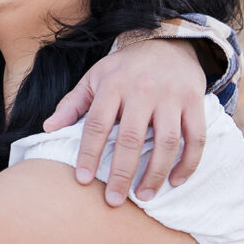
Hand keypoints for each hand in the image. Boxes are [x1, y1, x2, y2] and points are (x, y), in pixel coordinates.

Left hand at [43, 39, 206, 206]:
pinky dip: (188, 163)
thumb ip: (73, 104)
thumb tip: (48, 129)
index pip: (97, 124)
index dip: (88, 153)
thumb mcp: (95, 78)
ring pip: (167, 142)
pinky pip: (196, 138)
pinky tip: (175, 181)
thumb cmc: (125, 68)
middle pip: (132, 139)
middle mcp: (143, 89)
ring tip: (143, 197)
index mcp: (113, 84)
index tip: (81, 180)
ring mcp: (172, 96)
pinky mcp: (195, 101)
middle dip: (122, 173)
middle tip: (113, 200)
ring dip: (156, 173)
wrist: (168, 43)